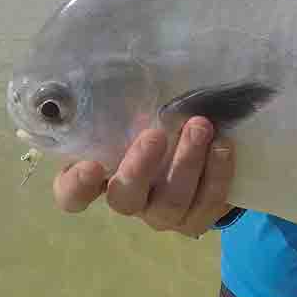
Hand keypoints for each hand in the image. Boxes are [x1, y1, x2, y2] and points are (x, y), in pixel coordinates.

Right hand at [52, 117, 234, 238]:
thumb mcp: (142, 119)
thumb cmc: (162, 131)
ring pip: (172, 201)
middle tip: (155, 134)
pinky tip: (223, 146)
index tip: (92, 166)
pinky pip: (207, 203)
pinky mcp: (197, 220)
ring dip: (187, 162)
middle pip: (125, 198)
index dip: (78, 186)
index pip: (73, 194)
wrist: (205, 159)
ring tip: (201, 127)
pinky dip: (217, 173)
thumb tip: (137, 77)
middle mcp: (131, 201)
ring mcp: (164, 215)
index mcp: (104, 178)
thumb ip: (132, 110)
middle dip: (140, 166)